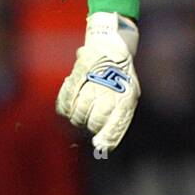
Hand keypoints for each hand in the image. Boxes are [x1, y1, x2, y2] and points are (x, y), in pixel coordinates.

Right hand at [56, 12, 140, 152]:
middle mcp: (111, 90)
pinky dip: (65, 107)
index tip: (100, 146)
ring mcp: (95, 82)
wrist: (112, 47)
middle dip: (89, 127)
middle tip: (88, 125)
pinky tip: (68, 109)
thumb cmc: (121, 77)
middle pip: (95, 120)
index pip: (117, 123)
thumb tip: (105, 145)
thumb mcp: (129, 94)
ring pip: (79, 111)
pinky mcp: (80, 72)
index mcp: (127, 97)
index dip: (108, 137)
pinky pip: (67, 98)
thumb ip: (119, 118)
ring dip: (77, 118)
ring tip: (79, 116)